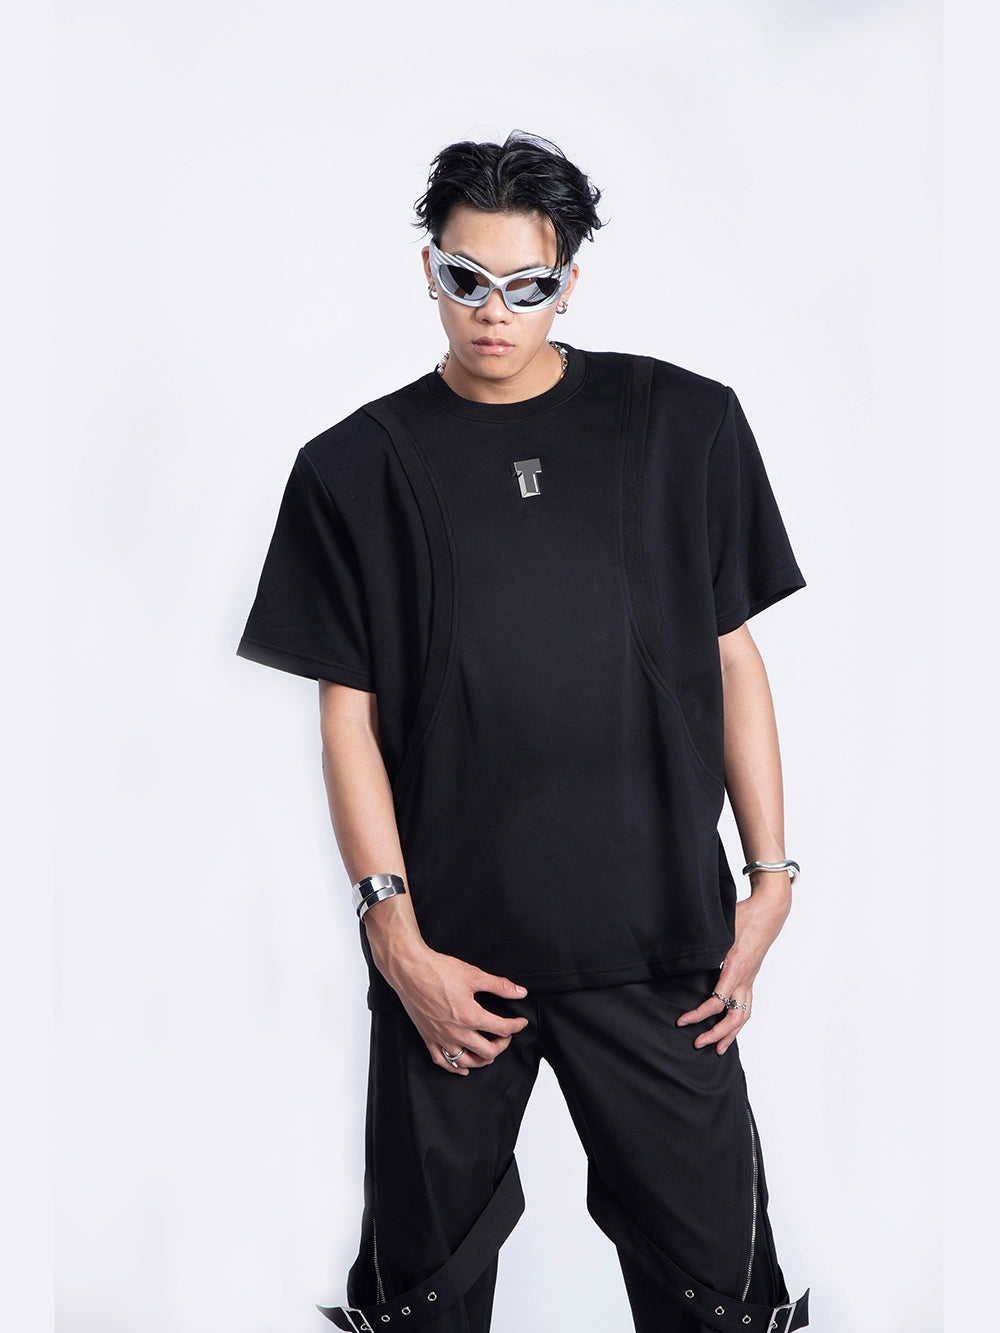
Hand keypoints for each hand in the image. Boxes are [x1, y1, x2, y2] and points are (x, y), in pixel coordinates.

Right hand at [371, 936, 529, 1075]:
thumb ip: (499, 986)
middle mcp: (456, 1032)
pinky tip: (463, 1067)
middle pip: (487, 1051)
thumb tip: (520, 992)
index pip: (501, 1029)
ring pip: (466, 1061)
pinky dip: (455, 1067)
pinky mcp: (428, 1037)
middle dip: (502, 1045)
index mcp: (470, 1016)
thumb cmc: (438, 971)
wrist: (410, 970)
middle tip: (506, 1036)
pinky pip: (442, 1061)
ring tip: (490, 1053)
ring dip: (482, 1060)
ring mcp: (441, 1037)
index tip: (521, 1022)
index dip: (516, 1026)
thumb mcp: (474, 975)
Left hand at [676, 877, 790, 1054]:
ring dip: (731, 1034)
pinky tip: (731, 1028)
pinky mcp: (751, 977)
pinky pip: (747, 1005)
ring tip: (718, 1049)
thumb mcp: (721, 929)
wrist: (769, 911)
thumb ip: (706, 944)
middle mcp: (745, 978)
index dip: (698, 1014)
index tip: (682, 1021)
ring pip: (744, 1015)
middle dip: (716, 1034)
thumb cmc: (744, 916)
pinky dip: (738, 1021)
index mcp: (735, 968)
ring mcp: (750, 979)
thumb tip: (684, 953)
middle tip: (698, 1043)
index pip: (716, 1002)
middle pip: (734, 1017)